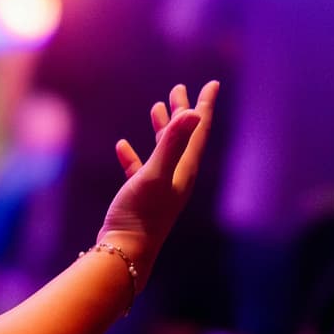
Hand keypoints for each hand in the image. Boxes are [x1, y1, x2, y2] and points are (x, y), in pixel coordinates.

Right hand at [96, 80, 219, 269]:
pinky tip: (122, 146)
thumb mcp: (154, 175)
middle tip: (180, 88)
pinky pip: (141, 167)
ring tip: (157, 108)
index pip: (198, 130)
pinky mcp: (142, 195)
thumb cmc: (140, 215)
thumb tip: (192, 113)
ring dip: (162, 128)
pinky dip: (134, 154)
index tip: (211, 83)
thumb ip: (172, 144)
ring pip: (164, 149)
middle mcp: (177, 176)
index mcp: (185, 169)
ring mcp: (161, 186)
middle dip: (183, 111)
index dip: (204, 105)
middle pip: (184, 136)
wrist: (125, 250)